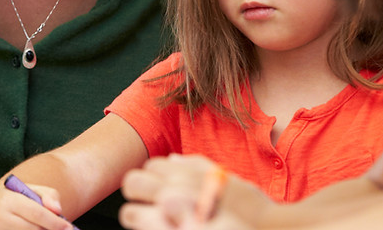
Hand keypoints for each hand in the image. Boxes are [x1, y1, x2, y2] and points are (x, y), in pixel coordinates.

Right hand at [0, 180, 75, 229]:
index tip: (68, 227)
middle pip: (35, 229)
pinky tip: (38, 229)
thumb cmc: (19, 197)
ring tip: (46, 227)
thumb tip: (57, 210)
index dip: (55, 222)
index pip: (37, 213)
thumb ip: (49, 196)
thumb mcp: (34, 190)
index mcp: (8, 200)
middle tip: (64, 229)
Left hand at [119, 155, 268, 229]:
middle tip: (150, 206)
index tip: (162, 191)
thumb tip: (173, 160)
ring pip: (129, 213)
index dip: (155, 179)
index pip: (150, 166)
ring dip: (138, 217)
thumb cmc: (253, 212)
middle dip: (137, 193)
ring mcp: (167, 221)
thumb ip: (198, 167)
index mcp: (188, 177)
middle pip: (132, 183)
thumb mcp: (230, 182)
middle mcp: (174, 195)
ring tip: (156, 224)